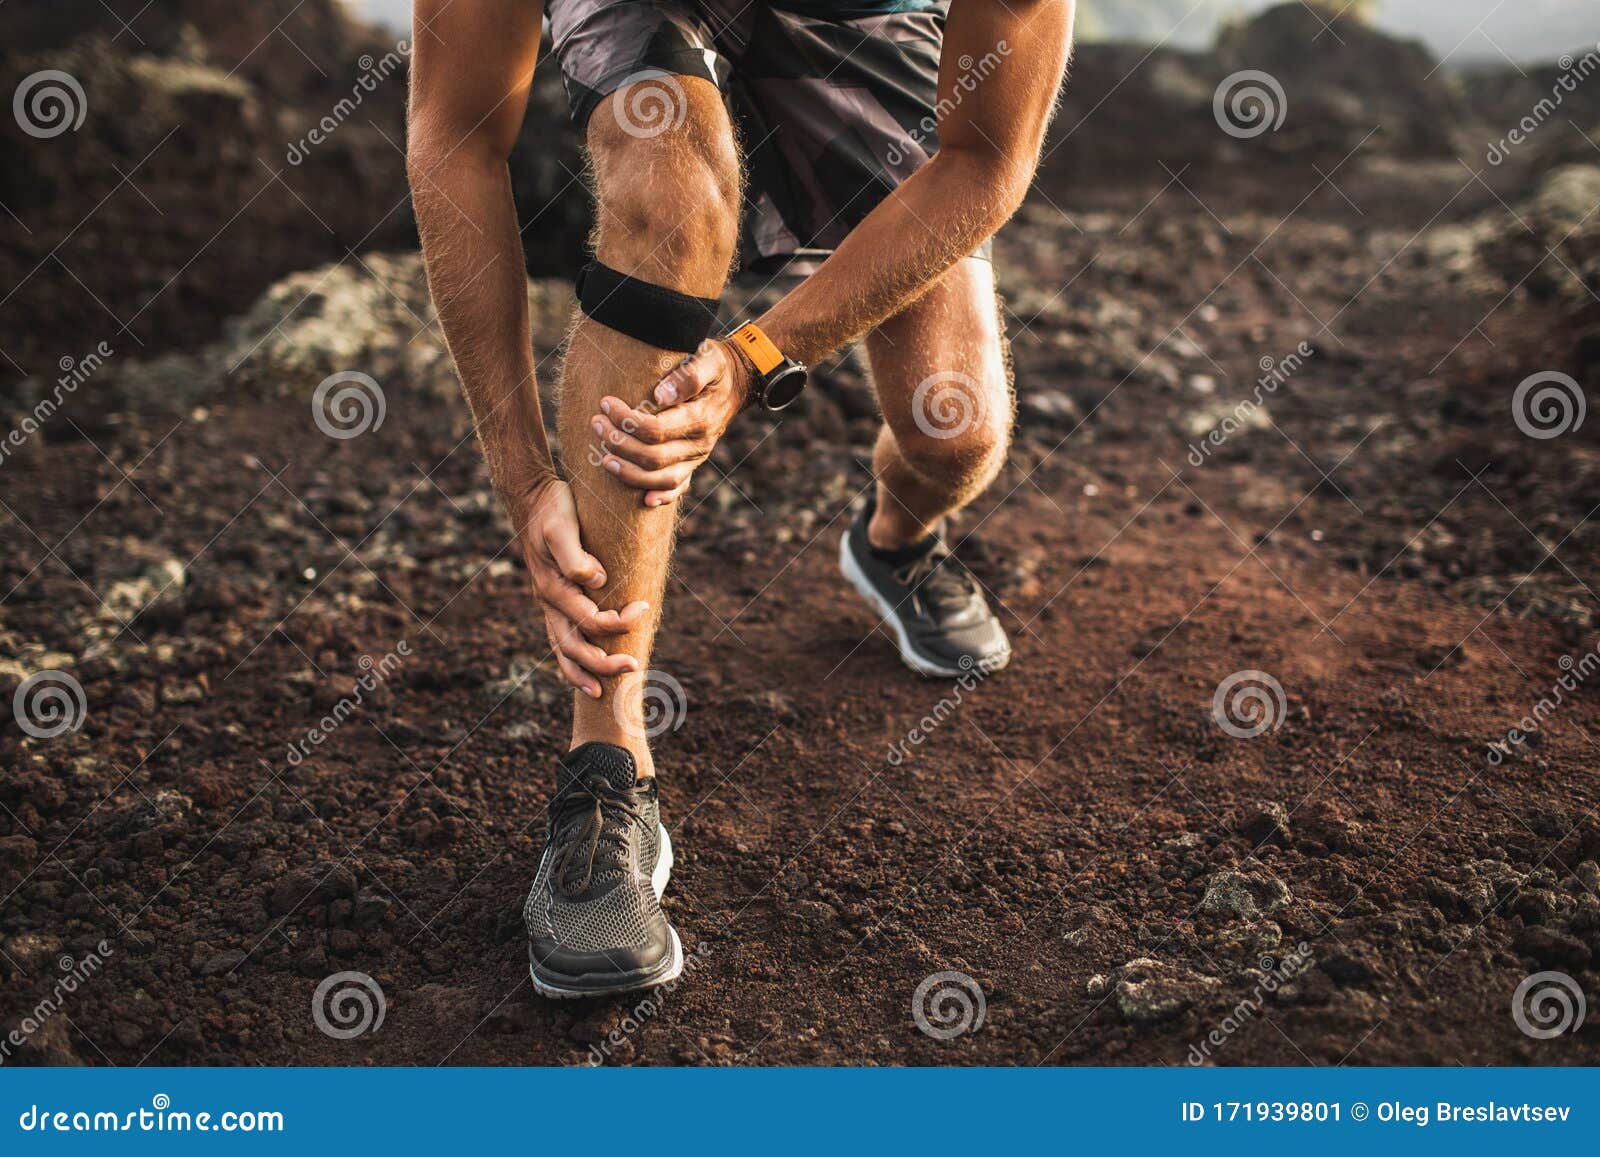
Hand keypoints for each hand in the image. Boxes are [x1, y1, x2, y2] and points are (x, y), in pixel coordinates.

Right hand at [511, 477, 649, 697]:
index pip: (589, 619)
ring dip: (583, 671)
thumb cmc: (553, 509)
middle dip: (603, 663)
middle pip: (574, 646)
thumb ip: (575, 557)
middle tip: (634, 666)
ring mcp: (550, 604)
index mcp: (553, 588)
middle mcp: (549, 601)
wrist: (534, 498)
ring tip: (602, 691)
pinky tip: (586, 673)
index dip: (617, 622)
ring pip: (562, 649)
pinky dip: (571, 661)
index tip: (644, 608)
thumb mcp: (562, 527)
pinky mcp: (555, 601)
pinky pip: (560, 639)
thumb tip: (596, 581)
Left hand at [589, 338, 751, 506]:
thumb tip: (660, 395)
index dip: (627, 421)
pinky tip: (644, 501)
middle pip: (653, 457)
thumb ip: (688, 375)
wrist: (740, 381)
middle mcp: (699, 443)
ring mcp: (696, 457)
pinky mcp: (693, 463)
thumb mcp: (709, 359)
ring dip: (629, 472)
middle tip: (595, 424)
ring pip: (661, 478)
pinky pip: (678, 487)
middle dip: (620, 444)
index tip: (606, 404)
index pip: (656, 429)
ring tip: (603, 458)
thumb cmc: (717, 366)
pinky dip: (661, 496)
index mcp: (701, 418)